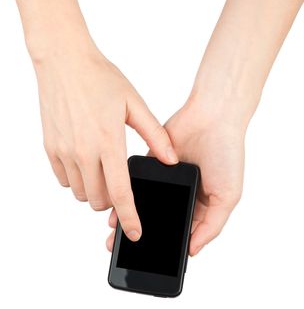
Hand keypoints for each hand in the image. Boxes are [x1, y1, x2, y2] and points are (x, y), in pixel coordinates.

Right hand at [33, 45, 177, 241]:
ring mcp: (64, 151)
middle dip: (114, 201)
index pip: (121, 193)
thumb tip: (170, 159)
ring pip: (80, 193)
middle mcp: (83, 152)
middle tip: (121, 185)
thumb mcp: (134, 104)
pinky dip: (77, 179)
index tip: (136, 233)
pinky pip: (63, 179)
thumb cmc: (100, 78)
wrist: (64, 61)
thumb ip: (155, 135)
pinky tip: (86, 162)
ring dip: (95, 191)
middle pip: (99, 199)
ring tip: (104, 171)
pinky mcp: (50, 147)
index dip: (130, 217)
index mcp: (108, 142)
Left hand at [106, 97, 244, 254]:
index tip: (147, 257)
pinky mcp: (152, 161)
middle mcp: (181, 192)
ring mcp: (166, 177)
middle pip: (158, 216)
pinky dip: (127, 190)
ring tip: (114, 229)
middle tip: (122, 246)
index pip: (180, 229)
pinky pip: (137, 179)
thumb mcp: (228, 196)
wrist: (212, 117)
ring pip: (144, 200)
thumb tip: (193, 251)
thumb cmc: (226, 153)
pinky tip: (117, 202)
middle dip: (142, 230)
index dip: (166, 243)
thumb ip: (211, 226)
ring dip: (130, 212)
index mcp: (200, 203)